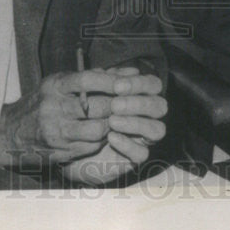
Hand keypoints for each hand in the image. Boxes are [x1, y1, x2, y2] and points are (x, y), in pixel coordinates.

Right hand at [0, 67, 166, 183]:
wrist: (11, 132)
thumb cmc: (44, 102)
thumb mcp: (61, 82)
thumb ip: (96, 76)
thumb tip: (131, 72)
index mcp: (55, 86)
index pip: (87, 79)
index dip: (110, 81)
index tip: (127, 84)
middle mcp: (54, 108)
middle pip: (96, 107)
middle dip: (116, 107)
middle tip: (128, 106)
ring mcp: (56, 132)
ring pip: (97, 130)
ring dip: (110, 126)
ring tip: (113, 121)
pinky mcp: (59, 151)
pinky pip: (90, 146)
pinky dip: (100, 141)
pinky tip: (100, 135)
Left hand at [64, 67, 166, 184]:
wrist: (69, 142)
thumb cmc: (83, 111)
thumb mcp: (91, 91)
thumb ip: (107, 79)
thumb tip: (127, 71)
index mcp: (141, 95)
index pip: (154, 85)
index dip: (140, 84)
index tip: (117, 86)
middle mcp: (147, 116)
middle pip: (160, 106)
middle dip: (139, 103)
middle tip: (114, 105)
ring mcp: (143, 138)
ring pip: (157, 129)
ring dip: (136, 123)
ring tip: (112, 121)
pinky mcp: (134, 158)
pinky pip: (142, 153)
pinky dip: (128, 144)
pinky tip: (111, 137)